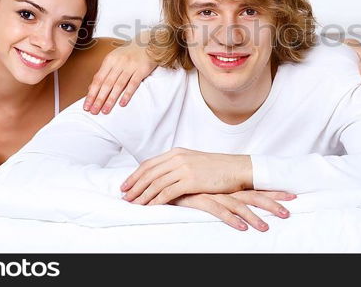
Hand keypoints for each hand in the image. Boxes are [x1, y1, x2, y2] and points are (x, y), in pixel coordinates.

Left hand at [83, 35, 156, 114]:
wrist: (148, 43)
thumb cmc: (129, 54)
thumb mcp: (113, 59)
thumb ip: (103, 73)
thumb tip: (91, 88)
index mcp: (109, 60)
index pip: (98, 79)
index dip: (91, 93)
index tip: (86, 106)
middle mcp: (118, 63)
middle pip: (106, 83)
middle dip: (99, 99)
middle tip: (93, 111)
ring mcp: (130, 66)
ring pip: (118, 85)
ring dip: (111, 99)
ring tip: (105, 110)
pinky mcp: (141, 70)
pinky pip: (133, 84)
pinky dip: (127, 94)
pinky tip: (122, 103)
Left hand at [120, 148, 252, 204]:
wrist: (236, 168)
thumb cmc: (216, 167)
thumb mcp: (193, 160)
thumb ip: (176, 165)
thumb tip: (161, 176)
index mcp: (176, 152)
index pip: (149, 164)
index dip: (135, 175)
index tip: (125, 185)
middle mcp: (178, 158)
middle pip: (148, 173)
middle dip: (134, 186)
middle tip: (124, 197)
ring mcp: (184, 169)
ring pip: (155, 183)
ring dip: (142, 195)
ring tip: (134, 204)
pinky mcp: (191, 180)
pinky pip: (168, 192)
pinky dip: (156, 200)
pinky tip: (150, 207)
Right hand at [172, 190, 295, 230]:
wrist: (166, 177)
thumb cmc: (187, 184)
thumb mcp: (208, 187)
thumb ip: (221, 192)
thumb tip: (234, 197)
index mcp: (228, 184)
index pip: (256, 187)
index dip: (273, 191)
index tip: (291, 195)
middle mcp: (224, 188)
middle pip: (253, 195)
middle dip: (272, 202)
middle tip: (289, 210)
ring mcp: (214, 193)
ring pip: (238, 205)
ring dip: (254, 217)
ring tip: (267, 228)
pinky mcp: (201, 199)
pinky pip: (219, 211)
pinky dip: (232, 220)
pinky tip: (242, 228)